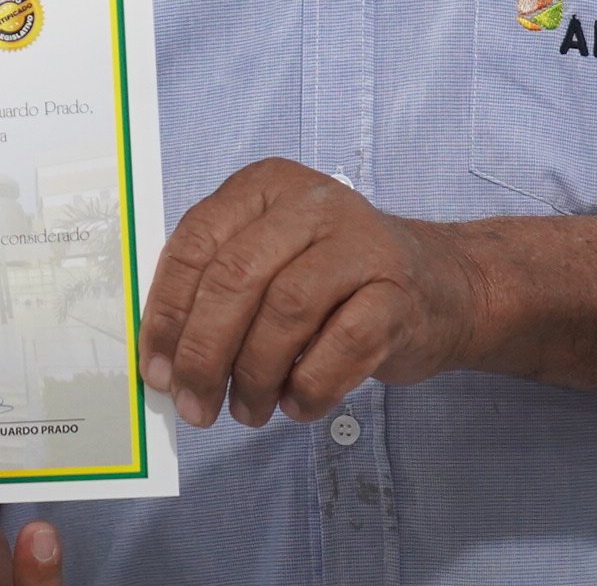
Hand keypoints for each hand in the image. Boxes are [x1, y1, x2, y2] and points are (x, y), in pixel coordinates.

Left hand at [139, 157, 487, 428]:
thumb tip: (163, 358)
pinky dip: (309, 385)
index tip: (156, 368)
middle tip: (194, 403)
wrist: (440, 287)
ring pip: (285, 310)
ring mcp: (360, 244)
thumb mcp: (269, 259)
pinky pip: (341, 345)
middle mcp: (311, 203)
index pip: (195, 244)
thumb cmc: (334, 279)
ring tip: (247, 409)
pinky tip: (297, 404)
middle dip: (204, 351)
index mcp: (263, 186)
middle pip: (236, 277)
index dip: (168, 313)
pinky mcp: (397, 293)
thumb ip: (216, 290)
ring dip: (255, 374)